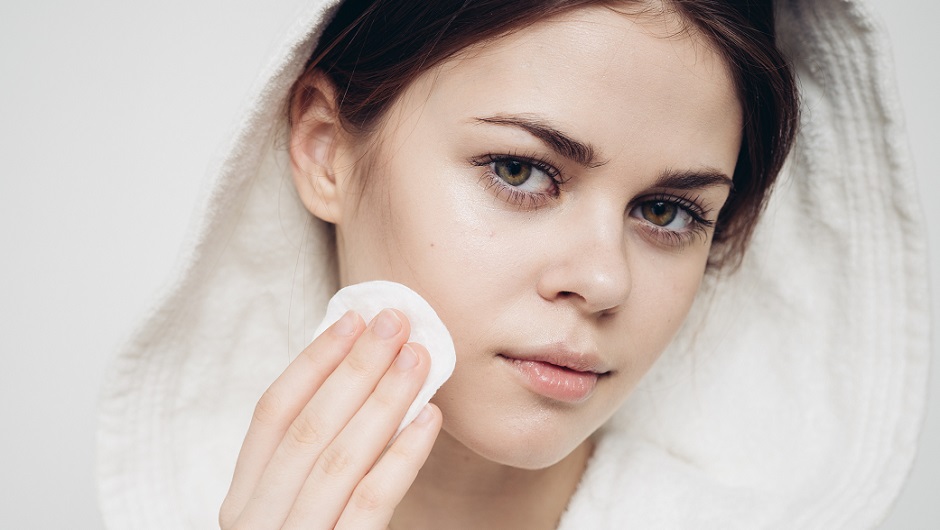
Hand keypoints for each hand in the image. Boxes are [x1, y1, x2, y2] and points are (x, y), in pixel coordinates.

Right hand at [219, 309, 442, 528]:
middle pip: (308, 428)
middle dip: (354, 368)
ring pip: (339, 458)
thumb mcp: (293, 508)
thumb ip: (311, 460)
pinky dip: (402, 456)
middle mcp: (258, 520)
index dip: (313, 362)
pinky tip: (429, 419)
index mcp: (243, 499)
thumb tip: (363, 379)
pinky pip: (371, 501)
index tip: (352, 320)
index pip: (273, 414)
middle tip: (394, 323)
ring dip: (383, 400)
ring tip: (416, 358)